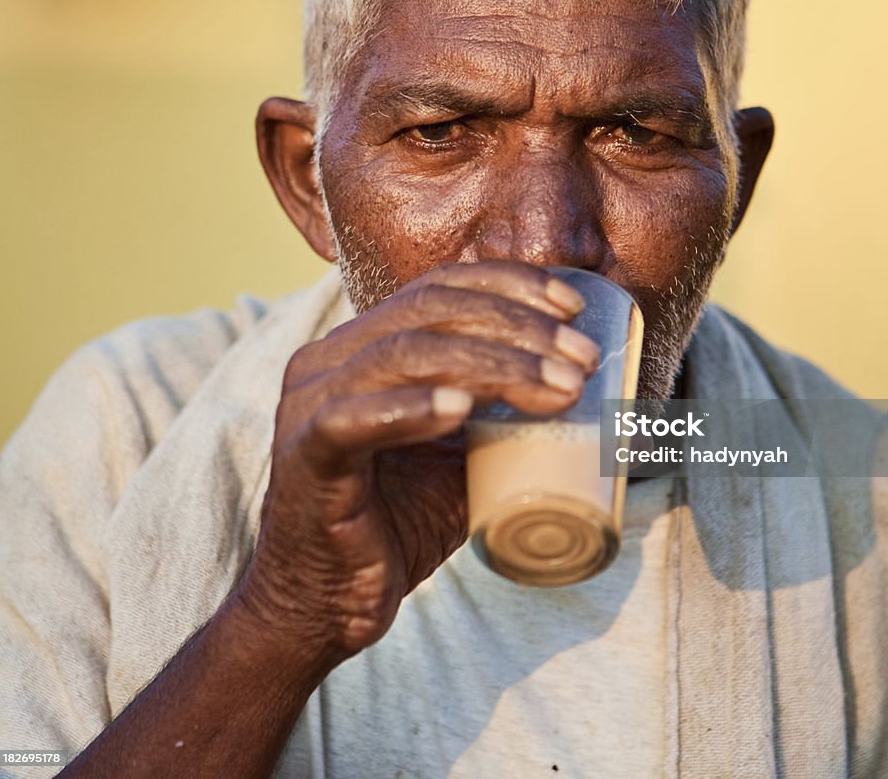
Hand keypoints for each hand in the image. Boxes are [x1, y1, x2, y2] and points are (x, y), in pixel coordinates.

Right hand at [232, 260, 599, 674]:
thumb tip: (581, 386)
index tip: (573, 306)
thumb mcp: (460, 456)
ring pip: (404, 353)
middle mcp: (330, 358)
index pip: (437, 287)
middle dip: (517, 324)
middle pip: (429, 310)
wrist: (329, 604)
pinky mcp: (304, 456)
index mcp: (364, 345)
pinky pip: (351, 419)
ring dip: (492, 363)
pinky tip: (461, 409)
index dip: (508, 283)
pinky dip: (411, 408)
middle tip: (583, 358)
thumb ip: (495, 414)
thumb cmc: (399, 522)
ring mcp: (309, 403)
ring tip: (557, 386)